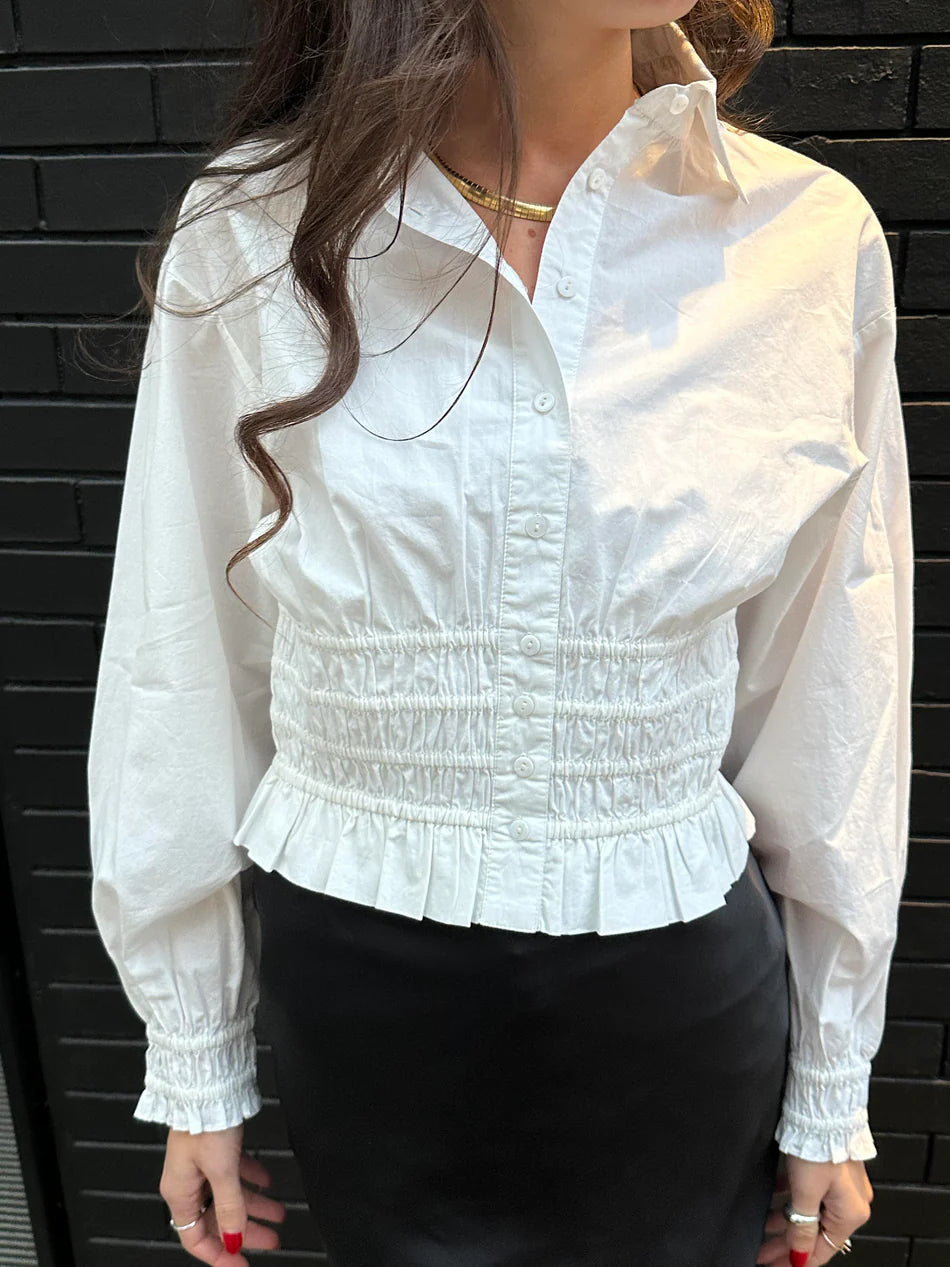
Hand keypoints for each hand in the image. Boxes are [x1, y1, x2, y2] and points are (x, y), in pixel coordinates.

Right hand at [160, 1121, 286, 1264]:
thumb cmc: (205, 1121)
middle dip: (245, 1231)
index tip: (242, 1265)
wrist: (206, 1082)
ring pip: (228, 1195)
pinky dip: (251, 1178)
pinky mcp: (214, 1146)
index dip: (221, 1255)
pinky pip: (233, 1171)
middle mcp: (187, 1181)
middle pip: (217, 1219)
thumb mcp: (221, 1171)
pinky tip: (267, 1180)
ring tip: (279, 1213)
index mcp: (179, 1192)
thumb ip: (230, 1207)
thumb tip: (235, 1238)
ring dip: (254, 1205)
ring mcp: (201, 1163)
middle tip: (271, 1240)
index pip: (196, 1239)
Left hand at [755, 1152, 872, 1264]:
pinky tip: (774, 1200)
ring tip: (763, 1227)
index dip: (795, 1260)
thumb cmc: (819, 1142)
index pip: (821, 1250)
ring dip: (787, 1221)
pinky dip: (793, 1199)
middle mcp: (852, 1201)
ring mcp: (843, 1184)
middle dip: (787, 1244)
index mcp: (851, 1213)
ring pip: (811, 1211)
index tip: (774, 1264)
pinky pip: (811, 1192)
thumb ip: (801, 1226)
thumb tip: (799, 1254)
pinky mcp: (832, 1168)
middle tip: (764, 1251)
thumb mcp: (805, 1192)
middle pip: (815, 1232)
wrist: (823, 1105)